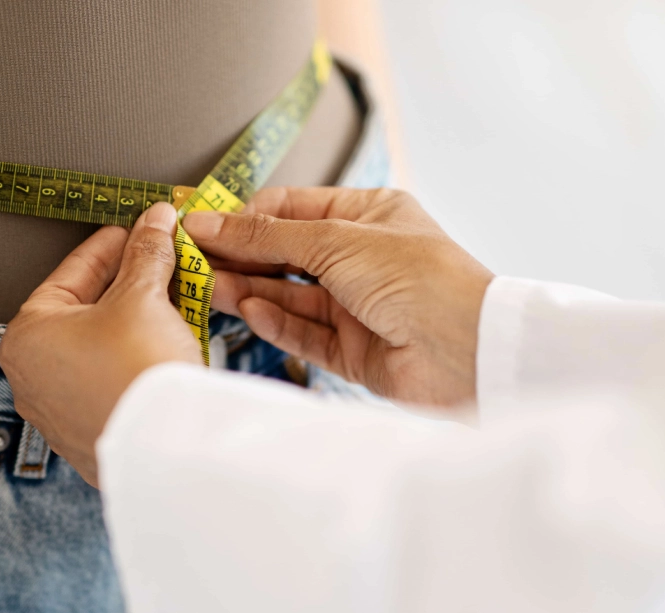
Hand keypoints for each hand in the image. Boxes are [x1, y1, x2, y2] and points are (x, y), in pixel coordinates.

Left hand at [0, 203, 200, 486]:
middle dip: (125, 286)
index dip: (108, 247)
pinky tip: (165, 346)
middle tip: (157, 263)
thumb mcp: (143, 296)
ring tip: (170, 302)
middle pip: (83, 314)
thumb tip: (155, 221)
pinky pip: (111, 384)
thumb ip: (147, 253)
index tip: (133, 232)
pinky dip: (134, 361)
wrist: (169, 448)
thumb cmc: (136, 371)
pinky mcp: (92, 437)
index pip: (69, 275)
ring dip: (134, 323)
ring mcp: (59, 414)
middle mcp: (31, 379)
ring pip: (98, 351)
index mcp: (26, 338)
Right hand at [182, 188, 492, 406]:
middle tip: (194, 262)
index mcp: (370, 216)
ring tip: (210, 289)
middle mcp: (364, 259)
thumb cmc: (420, 279)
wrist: (470, 351)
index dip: (246, 217)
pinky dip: (277, 324)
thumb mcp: (336, 241)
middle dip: (242, 257)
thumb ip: (267, 236)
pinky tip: (250, 313)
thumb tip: (208, 221)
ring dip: (251, 291)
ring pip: (291, 296)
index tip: (201, 227)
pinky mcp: (356, 351)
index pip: (293, 209)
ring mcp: (359, 306)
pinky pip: (306, 334)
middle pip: (287, 254)